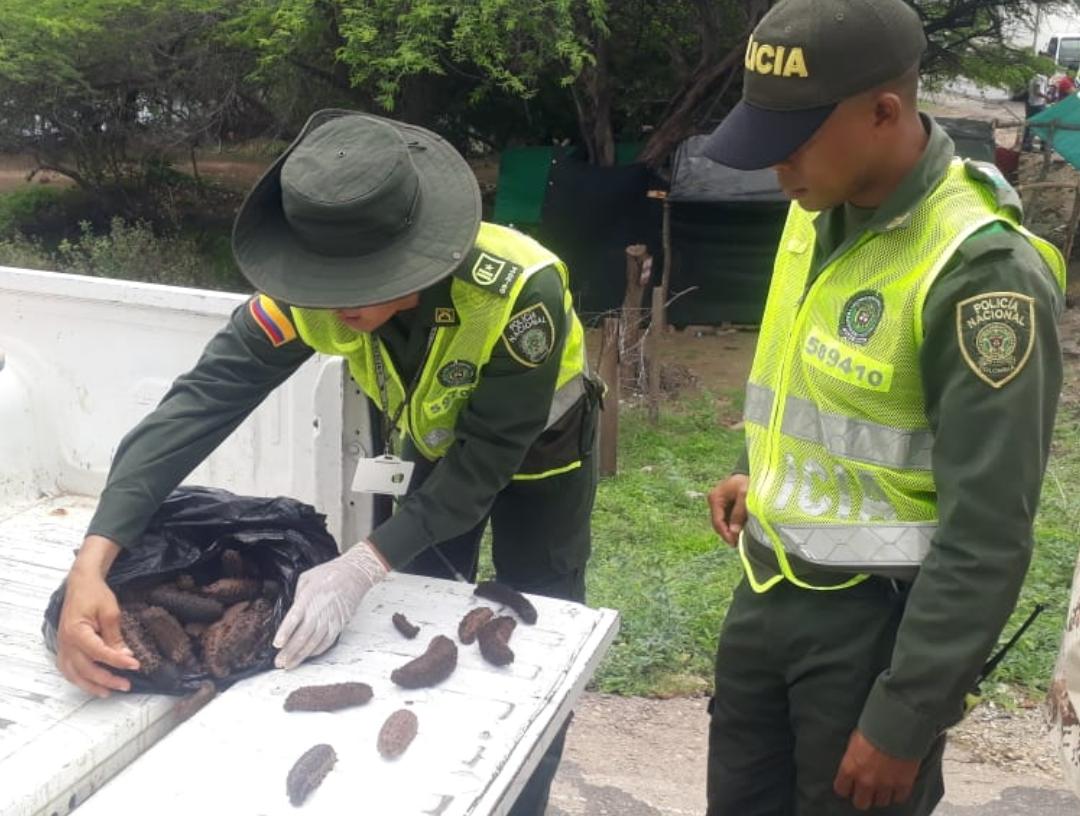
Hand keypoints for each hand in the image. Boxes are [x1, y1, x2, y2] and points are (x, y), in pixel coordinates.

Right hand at [56, 536, 140, 696]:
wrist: (81, 584)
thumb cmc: (95, 594)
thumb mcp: (110, 612)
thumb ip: (115, 636)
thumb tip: (124, 656)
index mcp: (76, 632)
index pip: (99, 652)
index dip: (117, 661)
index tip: (135, 665)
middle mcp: (66, 642)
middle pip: (85, 668)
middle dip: (106, 679)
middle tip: (126, 685)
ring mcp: (63, 646)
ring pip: (74, 674)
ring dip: (91, 685)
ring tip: (108, 692)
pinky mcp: (64, 647)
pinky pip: (68, 669)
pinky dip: (79, 679)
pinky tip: (90, 684)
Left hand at [273, 541, 388, 669]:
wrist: (354, 574)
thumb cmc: (329, 573)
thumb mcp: (306, 577)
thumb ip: (296, 596)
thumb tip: (291, 613)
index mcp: (308, 597)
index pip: (294, 618)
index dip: (285, 632)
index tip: (277, 644)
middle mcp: (319, 610)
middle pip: (303, 635)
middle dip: (290, 651)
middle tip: (279, 662)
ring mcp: (331, 619)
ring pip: (314, 642)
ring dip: (301, 655)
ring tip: (290, 665)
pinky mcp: (339, 624)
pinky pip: (327, 641)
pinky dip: (317, 651)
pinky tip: (307, 656)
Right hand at [708, 474, 748, 545]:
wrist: (750, 472)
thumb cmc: (747, 482)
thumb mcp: (745, 496)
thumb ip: (739, 513)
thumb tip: (734, 531)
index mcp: (715, 498)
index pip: (717, 521)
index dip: (725, 534)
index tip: (734, 543)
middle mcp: (713, 501)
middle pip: (718, 523)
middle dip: (727, 533)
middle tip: (737, 543)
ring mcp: (717, 503)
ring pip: (721, 522)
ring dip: (730, 529)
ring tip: (739, 537)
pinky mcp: (723, 504)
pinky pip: (726, 518)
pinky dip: (732, 524)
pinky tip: (739, 528)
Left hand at [833, 730, 919, 809]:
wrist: (897, 725)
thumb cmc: (874, 727)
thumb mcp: (854, 741)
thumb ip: (853, 758)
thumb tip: (854, 764)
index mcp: (850, 768)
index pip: (841, 790)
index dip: (846, 787)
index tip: (849, 785)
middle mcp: (866, 780)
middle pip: (861, 803)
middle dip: (863, 796)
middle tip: (867, 789)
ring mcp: (885, 785)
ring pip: (881, 802)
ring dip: (882, 794)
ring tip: (883, 784)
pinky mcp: (903, 785)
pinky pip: (899, 798)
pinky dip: (898, 793)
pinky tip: (897, 784)